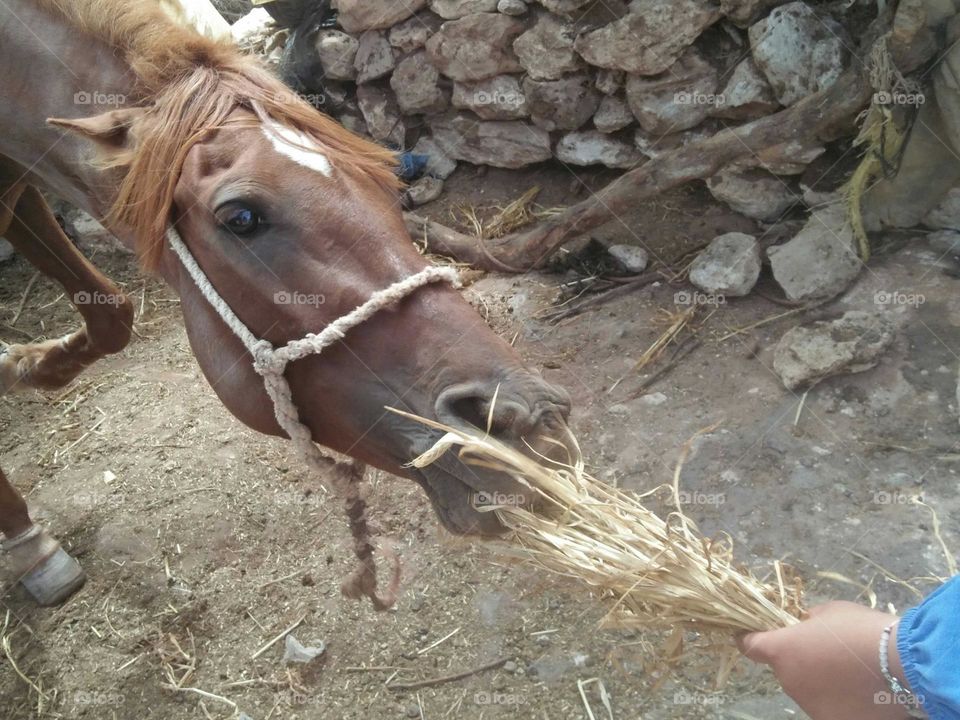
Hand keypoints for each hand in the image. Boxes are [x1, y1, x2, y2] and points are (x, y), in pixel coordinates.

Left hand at [738, 602, 912, 719]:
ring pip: (807, 688)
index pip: (751, 646)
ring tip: (849, 671)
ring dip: (819, 680)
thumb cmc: (859, 629)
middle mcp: (788, 681)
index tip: (749, 636)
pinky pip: (827, 706)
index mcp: (782, 650)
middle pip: (785, 668)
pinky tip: (857, 689)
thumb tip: (804, 625)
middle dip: (799, 659)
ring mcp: (809, 705)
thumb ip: (807, 621)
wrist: (899, 662)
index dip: (749, 639)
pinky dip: (837, 698)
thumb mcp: (828, 612)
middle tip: (827, 651)